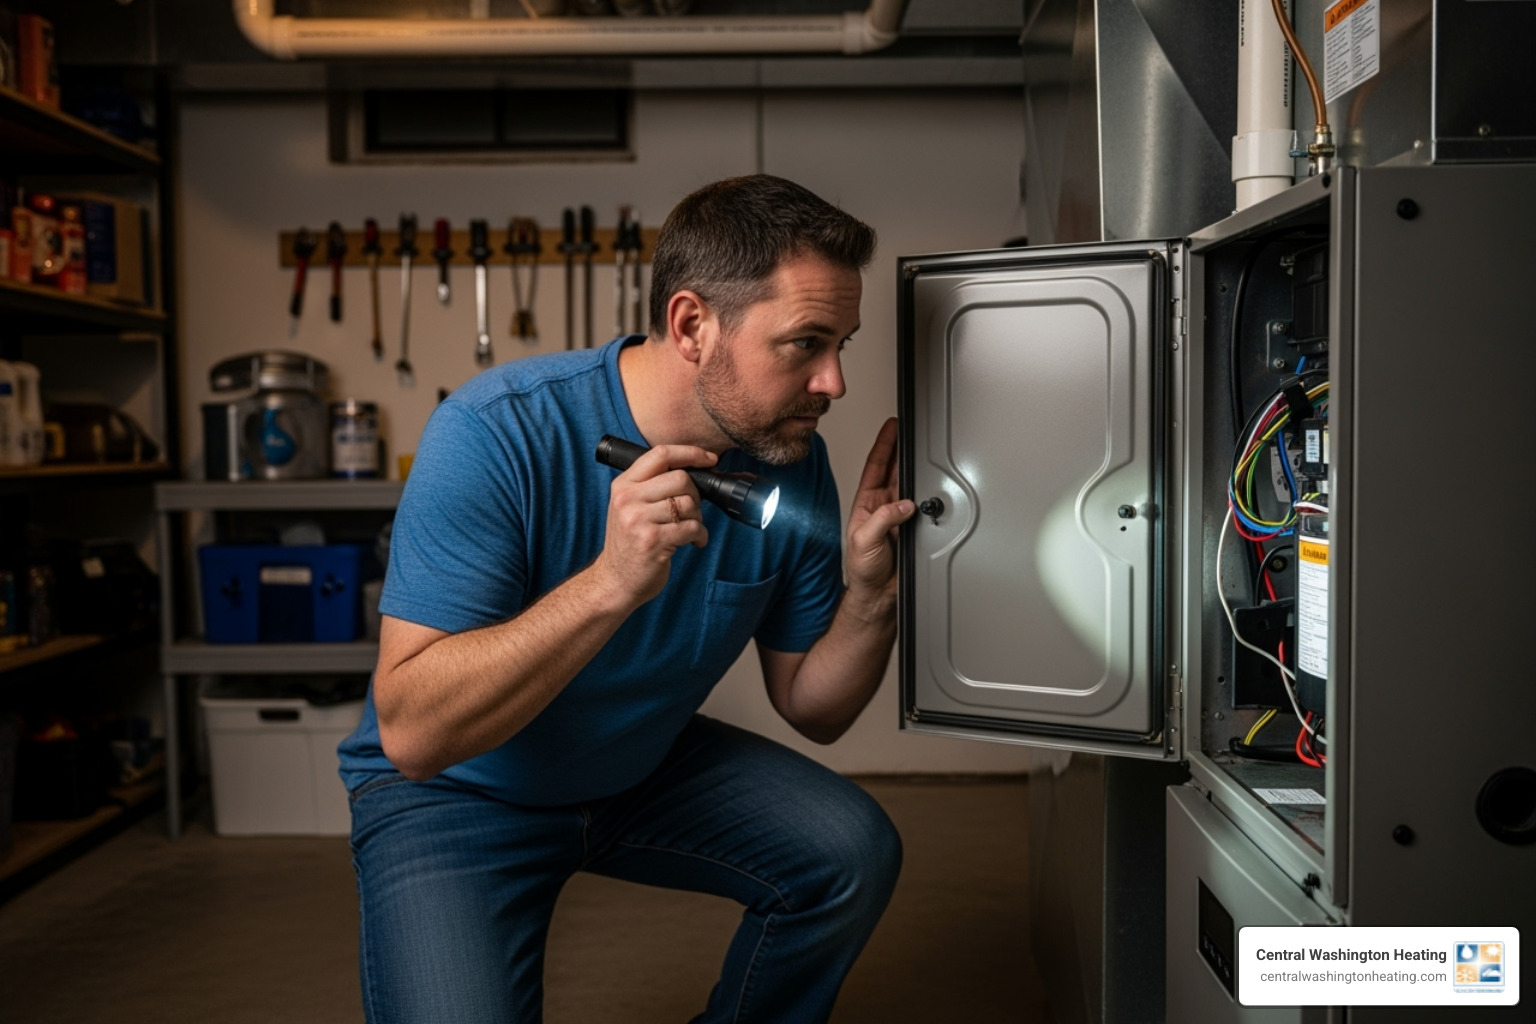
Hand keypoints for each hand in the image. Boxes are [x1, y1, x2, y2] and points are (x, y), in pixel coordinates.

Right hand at [595, 444, 715, 605]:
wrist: (614, 580)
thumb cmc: (629, 542)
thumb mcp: (629, 507)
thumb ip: (651, 485)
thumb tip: (693, 468)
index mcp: (623, 485)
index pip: (660, 454)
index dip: (690, 453)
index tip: (709, 459)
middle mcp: (627, 499)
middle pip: (681, 478)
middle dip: (695, 495)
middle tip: (691, 512)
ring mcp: (638, 520)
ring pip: (689, 504)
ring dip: (697, 518)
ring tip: (689, 529)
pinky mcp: (653, 541)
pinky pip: (692, 527)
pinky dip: (700, 535)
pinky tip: (693, 542)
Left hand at [844, 417, 914, 608]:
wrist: (878, 595)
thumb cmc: (862, 571)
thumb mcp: (863, 541)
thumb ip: (882, 520)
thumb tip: (903, 505)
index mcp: (866, 504)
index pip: (875, 466)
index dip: (884, 445)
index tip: (892, 426)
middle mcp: (883, 507)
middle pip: (895, 469)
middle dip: (903, 448)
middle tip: (911, 430)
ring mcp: (900, 516)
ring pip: (911, 485)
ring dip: (917, 469)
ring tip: (923, 452)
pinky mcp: (915, 528)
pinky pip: (925, 506)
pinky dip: (931, 496)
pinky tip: (934, 488)